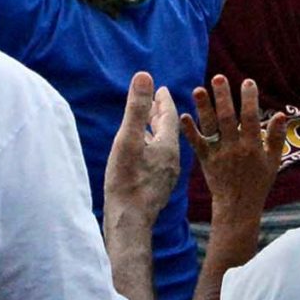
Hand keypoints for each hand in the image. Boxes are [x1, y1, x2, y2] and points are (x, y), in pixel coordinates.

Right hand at [100, 71, 182, 224]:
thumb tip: (144, 76)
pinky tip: (144, 154)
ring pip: (164, 146)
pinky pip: (159, 160)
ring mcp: (166, 176)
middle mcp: (173, 160)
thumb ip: (137, 108)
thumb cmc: (126, 182)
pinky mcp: (158, 188)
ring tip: (148, 124)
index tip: (161, 88)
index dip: (163, 100)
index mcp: (168, 146)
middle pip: (168, 130)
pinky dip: (153, 148)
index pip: (170, 115)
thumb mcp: (128, 140)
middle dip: (160, 114)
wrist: (130, 223)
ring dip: (156, 132)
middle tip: (155, 101)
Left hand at [184, 75, 287, 223]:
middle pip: (228, 119)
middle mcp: (234, 148)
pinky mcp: (205, 161)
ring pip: (210, 128)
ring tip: (198, 89)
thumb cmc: (258, 183)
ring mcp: (218, 154)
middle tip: (219, 78)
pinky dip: (190, 131)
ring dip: (204, 108)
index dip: (250, 100)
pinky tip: (183, 116)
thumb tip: (282, 114)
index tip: (248, 82)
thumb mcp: (274, 162)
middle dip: (223, 98)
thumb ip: (278, 138)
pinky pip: (197, 144)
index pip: (252, 119)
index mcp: (253, 147)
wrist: (238, 206)